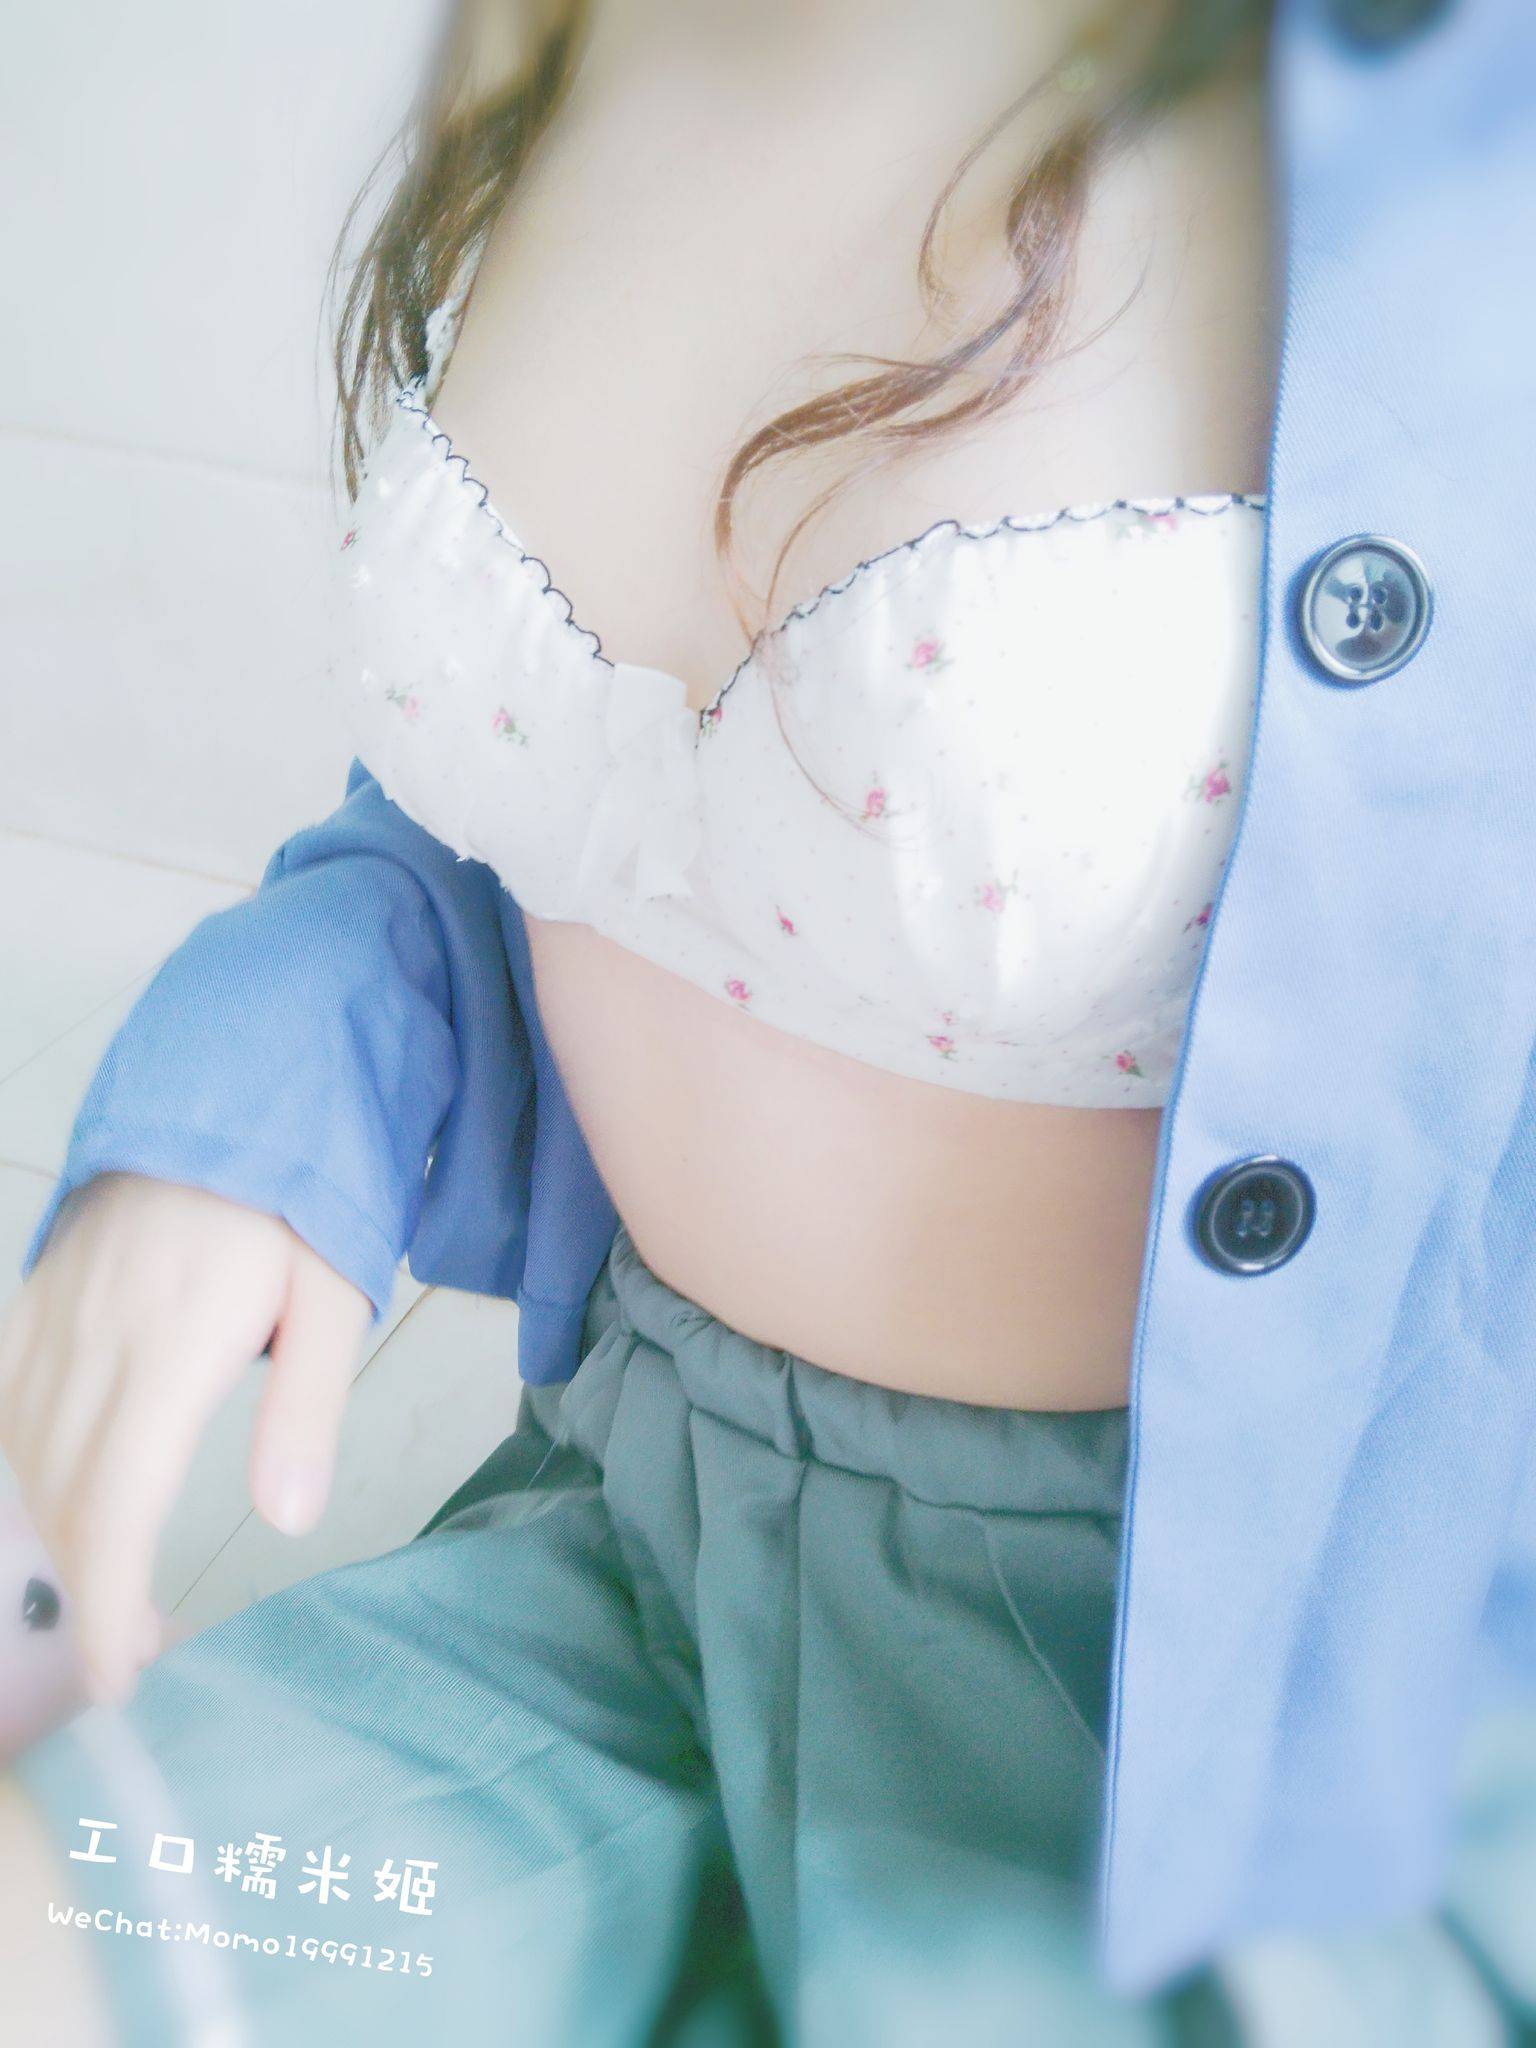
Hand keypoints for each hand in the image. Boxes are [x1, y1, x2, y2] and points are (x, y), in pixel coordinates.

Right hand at [0, 1174, 372, 1706]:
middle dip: (90, 1588)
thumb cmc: (295, 1199)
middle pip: (65, 1495)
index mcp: (173, 1346)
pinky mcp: (36, 1296)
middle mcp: (94, 1338)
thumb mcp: (332, 1294)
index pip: (120, 1502)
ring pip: (27, 1455)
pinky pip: (7, 1400)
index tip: (121, 1674)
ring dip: (61, 1531)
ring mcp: (53, 1314)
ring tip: (115, 1582)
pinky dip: (26, 1464)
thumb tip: (287, 1518)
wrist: (230, 1087)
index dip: (111, 1601)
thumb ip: (306, 1405)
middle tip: (133, 1649)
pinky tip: (65, 1492)